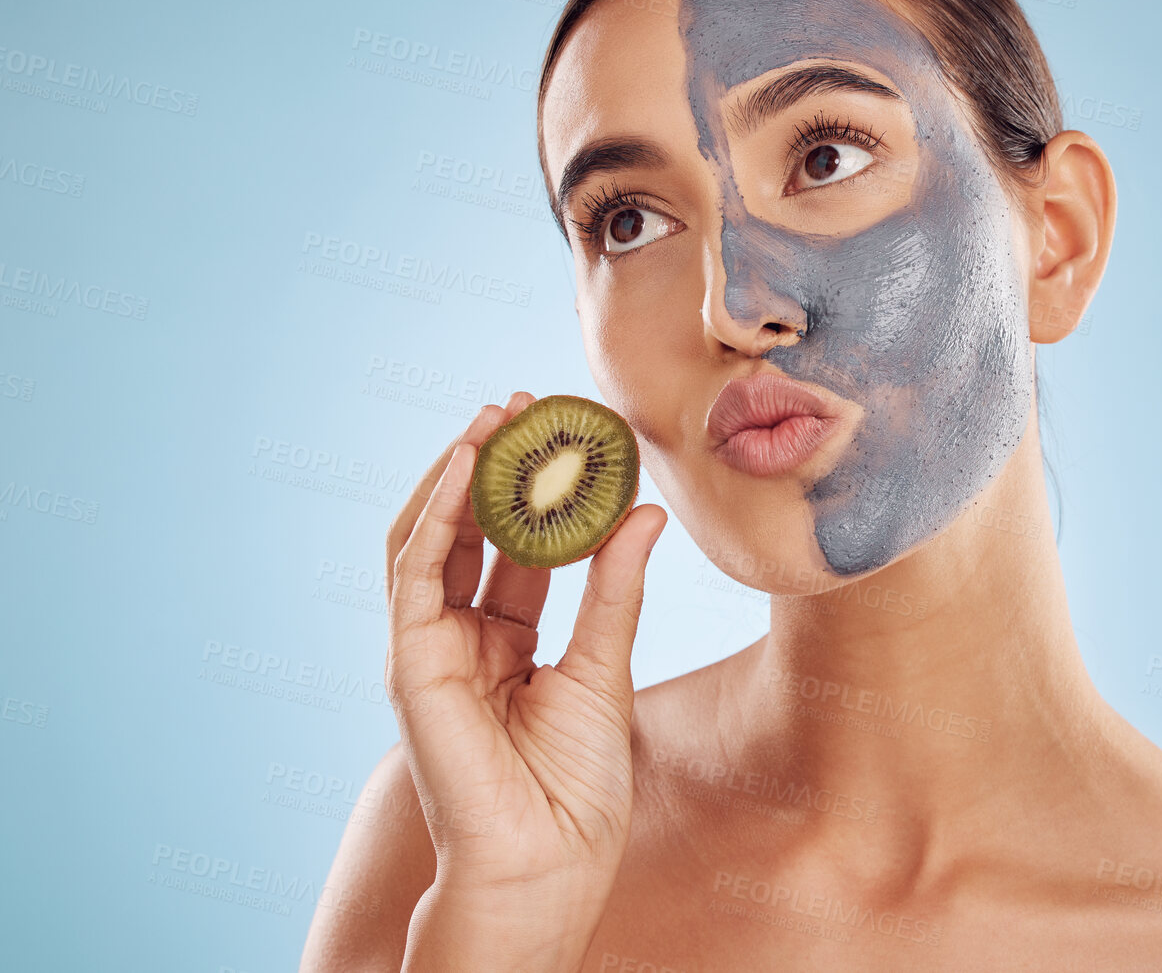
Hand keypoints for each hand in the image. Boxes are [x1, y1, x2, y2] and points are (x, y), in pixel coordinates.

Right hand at [382, 392, 665, 959]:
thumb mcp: (605, 666)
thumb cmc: (577, 785)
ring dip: (459, 472)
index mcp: (507, 643)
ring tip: (495, 415)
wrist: (549, 860)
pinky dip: (437, 512)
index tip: (568, 434)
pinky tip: (468, 463)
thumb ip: (615, 588)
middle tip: (525, 405)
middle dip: (494, 466)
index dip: (539, 491)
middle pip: (469, 532)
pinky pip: (415, 570)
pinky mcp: (410, 660)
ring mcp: (430, 648)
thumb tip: (646, 512)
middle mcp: (462, 638)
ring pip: (431, 537)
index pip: (516, 547)